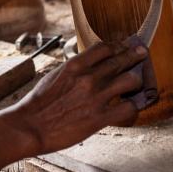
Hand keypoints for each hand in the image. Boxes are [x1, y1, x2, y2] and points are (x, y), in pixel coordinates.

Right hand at [5, 38, 149, 155]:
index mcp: (75, 65)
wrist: (30, 126)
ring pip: (131, 80)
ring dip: (137, 80)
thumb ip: (74, 70)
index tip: (124, 46)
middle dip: (135, 55)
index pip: (105, 47)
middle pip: (121, 59)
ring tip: (138, 83)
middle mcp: (88, 78)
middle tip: (142, 52)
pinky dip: (133, 106)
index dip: (118, 45)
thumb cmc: (38, 103)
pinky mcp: (100, 118)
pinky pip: (128, 108)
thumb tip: (88, 66)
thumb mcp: (55, 76)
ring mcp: (96, 97)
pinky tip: (131, 107)